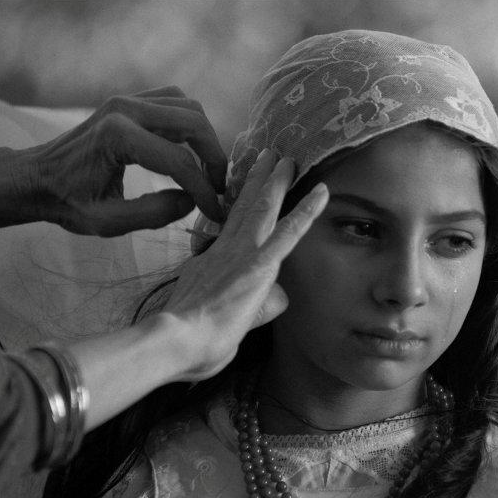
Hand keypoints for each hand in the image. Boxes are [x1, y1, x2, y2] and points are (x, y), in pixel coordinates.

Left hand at [22, 86, 226, 235]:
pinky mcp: (130, 100)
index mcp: (117, 137)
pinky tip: (189, 152)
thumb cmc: (67, 202)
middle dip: (214, 157)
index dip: (204, 189)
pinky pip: (174, 102)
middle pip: (193, 121)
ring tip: (206, 172)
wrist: (36, 178)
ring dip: (205, 138)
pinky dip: (190, 125)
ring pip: (188, 106)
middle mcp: (124, 108)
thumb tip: (193, 200)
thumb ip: (154, 213)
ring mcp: (127, 99)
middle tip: (219, 188)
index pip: (179, 160)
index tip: (215, 211)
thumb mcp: (107, 222)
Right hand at [160, 149, 327, 380]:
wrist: (175, 341)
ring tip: (287, 158)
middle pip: (243, 207)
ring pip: (263, 208)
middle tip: (267, 156)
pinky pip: (289, 231)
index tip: (244, 187)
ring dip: (277, 181)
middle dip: (257, 180)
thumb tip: (277, 298)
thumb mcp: (215, 317)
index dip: (238, 205)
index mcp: (212, 262)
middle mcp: (226, 250)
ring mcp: (242, 253)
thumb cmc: (191, 341)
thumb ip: (251, 307)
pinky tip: (322, 192)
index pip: (230, 227)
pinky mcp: (259, 263)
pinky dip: (307, 210)